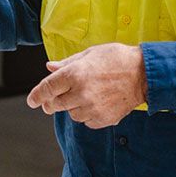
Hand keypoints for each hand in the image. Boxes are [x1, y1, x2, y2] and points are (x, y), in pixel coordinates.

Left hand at [25, 43, 146, 128]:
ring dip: (72, 107)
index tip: (32, 101)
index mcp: (75, 74)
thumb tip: (49, 68)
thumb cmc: (116, 58)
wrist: (143, 74)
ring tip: (85, 95)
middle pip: (55, 105)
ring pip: (71, 114)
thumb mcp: (89, 54)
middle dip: (51, 103)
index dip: (36, 95)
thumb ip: (67, 64)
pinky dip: (87, 114)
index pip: (47, 88)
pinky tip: (96, 103)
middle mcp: (81, 93)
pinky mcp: (104, 119)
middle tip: (53, 100)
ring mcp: (92, 108)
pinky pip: (87, 121)